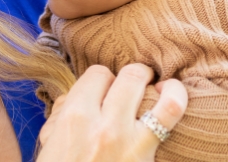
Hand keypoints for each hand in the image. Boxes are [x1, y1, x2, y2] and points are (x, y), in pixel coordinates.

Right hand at [37, 64, 186, 161]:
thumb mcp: (50, 144)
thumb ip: (63, 114)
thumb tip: (77, 94)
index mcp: (74, 117)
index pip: (99, 74)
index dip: (104, 80)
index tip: (106, 91)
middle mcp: (102, 123)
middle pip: (129, 75)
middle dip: (134, 77)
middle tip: (136, 87)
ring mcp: (128, 139)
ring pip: (154, 88)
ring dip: (161, 85)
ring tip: (161, 87)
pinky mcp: (146, 155)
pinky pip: (170, 114)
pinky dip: (177, 98)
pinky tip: (173, 97)